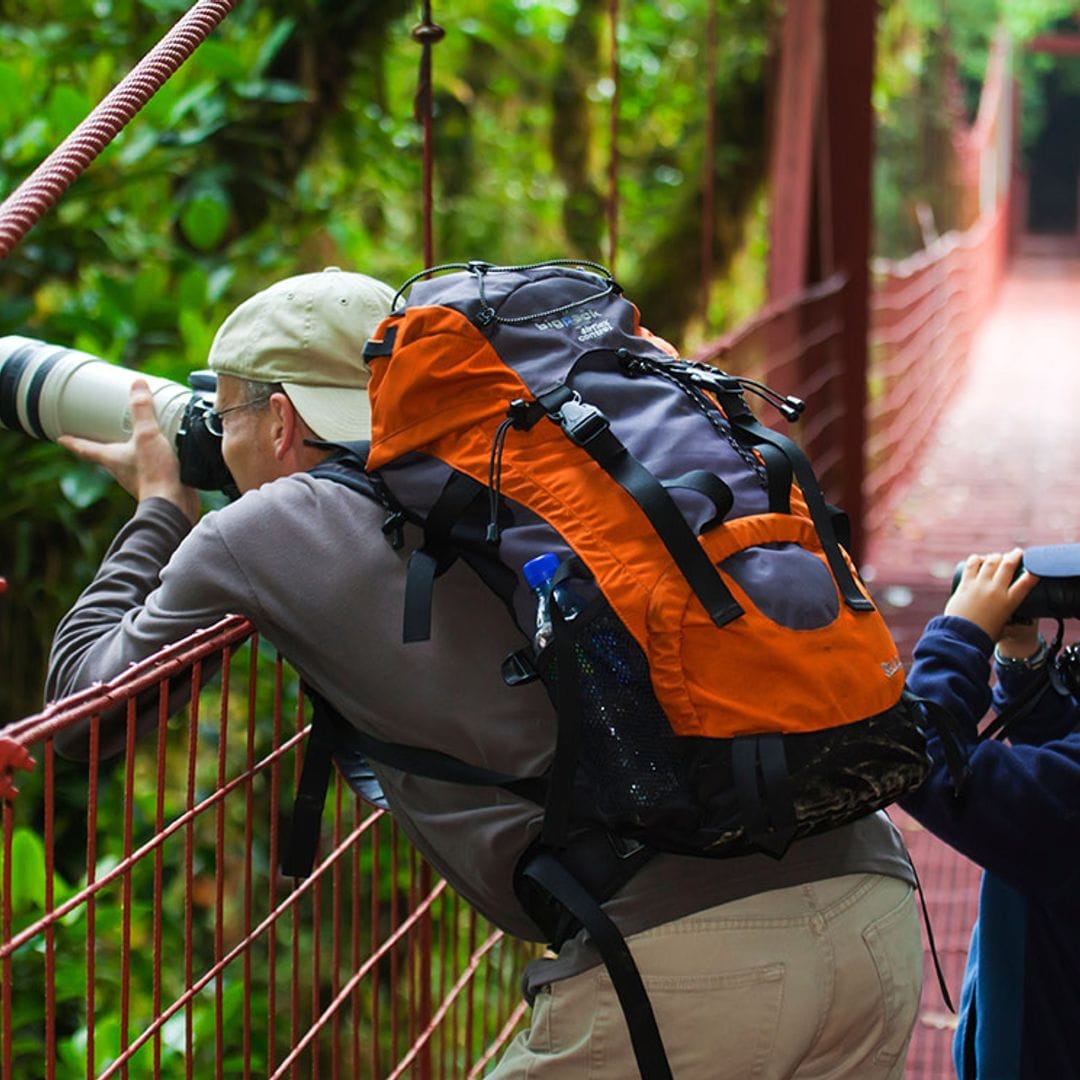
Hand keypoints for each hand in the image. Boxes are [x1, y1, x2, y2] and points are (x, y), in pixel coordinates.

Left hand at [58, 379, 200, 523]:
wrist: (173, 503)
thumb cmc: (154, 475)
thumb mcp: (146, 436)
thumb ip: (142, 410)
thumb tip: (137, 385)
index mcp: (111, 457)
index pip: (85, 448)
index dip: (73, 442)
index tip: (61, 438)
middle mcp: (121, 469)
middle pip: (107, 454)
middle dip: (104, 443)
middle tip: (102, 432)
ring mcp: (139, 477)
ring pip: (129, 460)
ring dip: (131, 449)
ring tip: (139, 436)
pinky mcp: (158, 481)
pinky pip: (151, 465)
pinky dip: (154, 456)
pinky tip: (166, 451)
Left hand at [944, 548, 1038, 643]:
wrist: (962, 636)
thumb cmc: (984, 635)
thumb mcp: (1004, 628)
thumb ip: (1011, 624)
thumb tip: (1017, 626)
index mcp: (1009, 602)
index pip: (1027, 582)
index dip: (1034, 571)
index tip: (1036, 566)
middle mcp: (995, 590)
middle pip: (1008, 565)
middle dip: (1015, 555)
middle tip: (1017, 553)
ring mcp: (979, 585)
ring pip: (991, 561)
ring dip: (996, 556)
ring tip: (998, 557)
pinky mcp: (965, 584)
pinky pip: (971, 565)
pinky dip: (977, 559)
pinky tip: (979, 559)